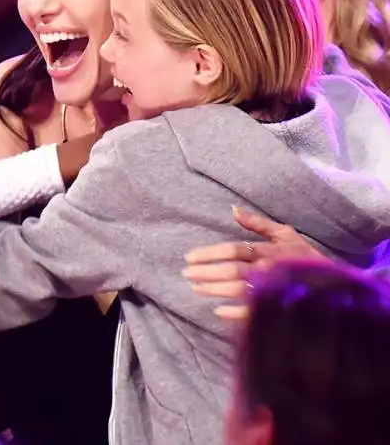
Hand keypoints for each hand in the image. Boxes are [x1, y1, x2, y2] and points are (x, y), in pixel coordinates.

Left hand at [183, 207, 323, 319]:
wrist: (336, 283)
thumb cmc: (304, 255)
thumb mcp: (284, 234)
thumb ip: (257, 223)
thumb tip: (232, 209)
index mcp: (269, 250)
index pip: (233, 249)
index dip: (210, 253)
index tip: (189, 258)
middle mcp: (270, 268)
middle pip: (233, 270)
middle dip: (206, 272)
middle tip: (186, 274)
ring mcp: (275, 289)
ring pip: (239, 289)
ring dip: (215, 289)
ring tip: (196, 288)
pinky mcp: (279, 307)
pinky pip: (255, 311)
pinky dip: (236, 313)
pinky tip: (218, 311)